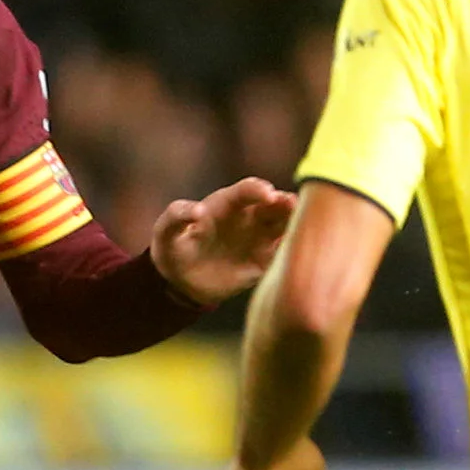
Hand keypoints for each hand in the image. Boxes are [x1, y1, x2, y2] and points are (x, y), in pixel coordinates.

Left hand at [151, 178, 297, 305]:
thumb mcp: (166, 231)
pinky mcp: (263, 261)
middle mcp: (248, 217)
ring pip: (283, 227)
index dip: (257, 189)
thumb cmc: (173, 247)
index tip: (268, 193)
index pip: (247, 191)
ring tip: (304, 228)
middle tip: (292, 205)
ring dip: (294, 225)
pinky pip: (281, 254)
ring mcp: (258, 238)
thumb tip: (197, 211)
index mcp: (227, 204)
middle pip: (273, 206)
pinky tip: (299, 253)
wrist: (180, 280)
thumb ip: (176, 216)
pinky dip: (291, 252)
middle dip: (284, 203)